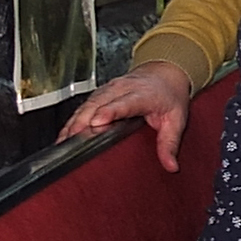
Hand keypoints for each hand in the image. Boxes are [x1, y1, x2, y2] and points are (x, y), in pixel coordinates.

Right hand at [58, 62, 195, 170]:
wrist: (164, 74)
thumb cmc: (169, 96)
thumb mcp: (176, 121)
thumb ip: (170, 144)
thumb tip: (171, 166)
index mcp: (142, 95)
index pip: (124, 103)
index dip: (109, 112)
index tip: (97, 122)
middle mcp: (123, 89)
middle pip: (98, 104)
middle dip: (84, 121)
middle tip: (73, 139)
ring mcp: (109, 89)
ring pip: (87, 104)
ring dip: (74, 121)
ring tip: (64, 141)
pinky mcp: (100, 92)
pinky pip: (83, 105)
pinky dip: (73, 119)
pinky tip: (65, 133)